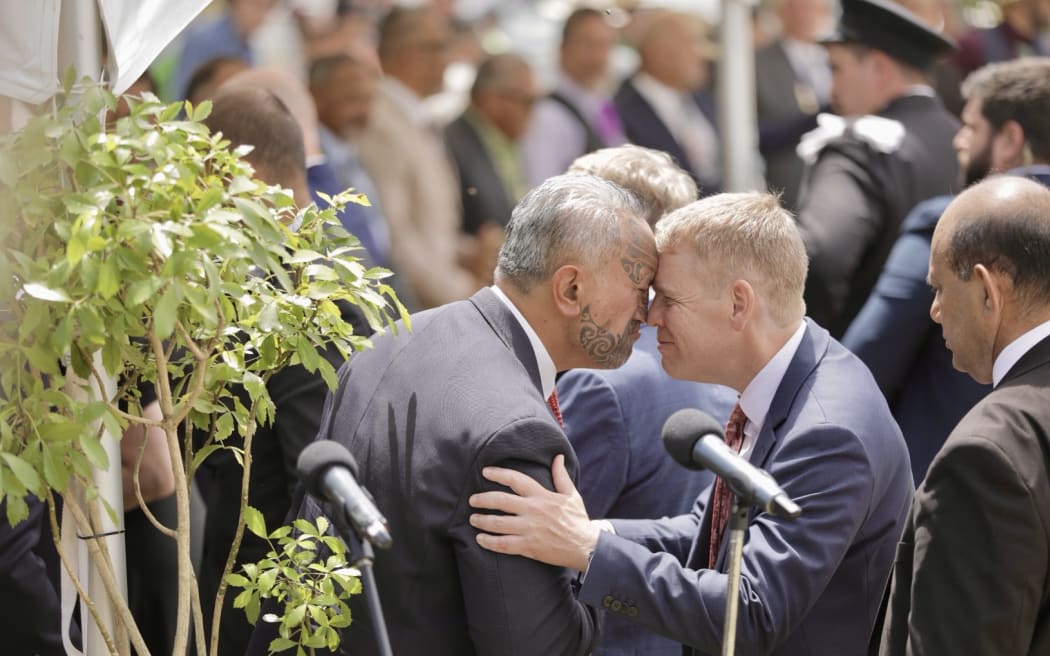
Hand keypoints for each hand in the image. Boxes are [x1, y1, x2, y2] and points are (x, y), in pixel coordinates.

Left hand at [469, 454, 598, 570]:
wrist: (586, 547)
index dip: (498, 474)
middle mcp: (533, 510)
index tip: (485, 472)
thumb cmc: (577, 520)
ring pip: (498, 523)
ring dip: (482, 520)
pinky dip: (489, 542)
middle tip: (472, 500)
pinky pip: (503, 544)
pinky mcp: (529, 546)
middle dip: (482, 499)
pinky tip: (480, 539)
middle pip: (500, 501)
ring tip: (473, 519)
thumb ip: (561, 476)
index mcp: (542, 495)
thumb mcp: (571, 495)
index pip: (515, 479)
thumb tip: (557, 457)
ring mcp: (530, 529)